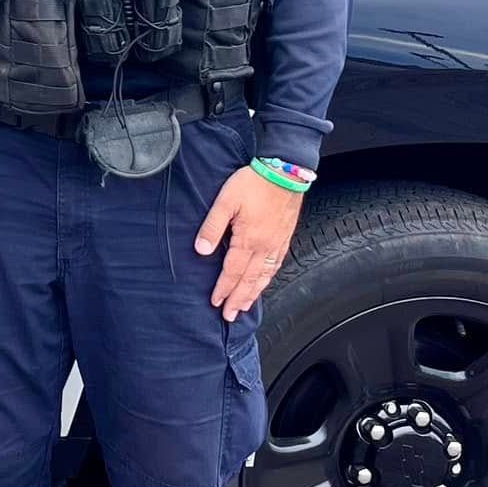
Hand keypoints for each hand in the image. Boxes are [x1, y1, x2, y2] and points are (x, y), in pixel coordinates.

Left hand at [195, 165, 304, 321]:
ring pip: (265, 275)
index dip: (223, 289)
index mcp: (249, 239)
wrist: (285, 170)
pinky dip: (268, 278)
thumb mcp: (225, 201)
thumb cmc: (253, 182)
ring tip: (245, 305)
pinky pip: (276, 265)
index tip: (216, 303)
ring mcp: (277, 242)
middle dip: (238, 299)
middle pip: (250, 280)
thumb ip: (212, 227)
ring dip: (253, 293)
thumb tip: (202, 251)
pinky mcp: (285, 236)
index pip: (233, 271)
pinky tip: (265, 282)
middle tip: (230, 316)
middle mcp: (265, 246)